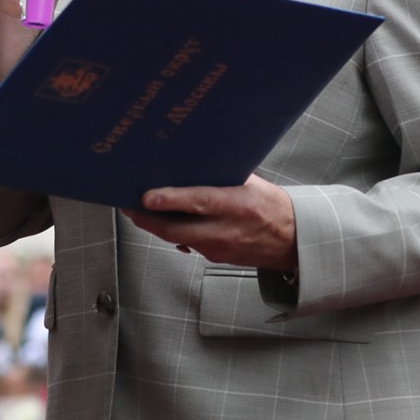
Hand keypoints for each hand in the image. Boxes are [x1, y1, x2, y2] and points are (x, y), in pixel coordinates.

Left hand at [122, 176, 297, 271]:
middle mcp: (227, 230)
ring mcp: (220, 248)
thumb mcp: (251, 183)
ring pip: (177, 238)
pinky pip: (186, 244)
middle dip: (147, 218)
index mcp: (239, 205)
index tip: (146, 196)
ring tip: (137, 208)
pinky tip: (162, 220)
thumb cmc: (271, 205)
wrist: (293, 240)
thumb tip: (187, 162)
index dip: (170, 199)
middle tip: (127, 203)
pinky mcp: (215, 258)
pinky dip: (172, 232)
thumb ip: (222, 175)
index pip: (199, 202)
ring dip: (155, 225)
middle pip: (176, 229)